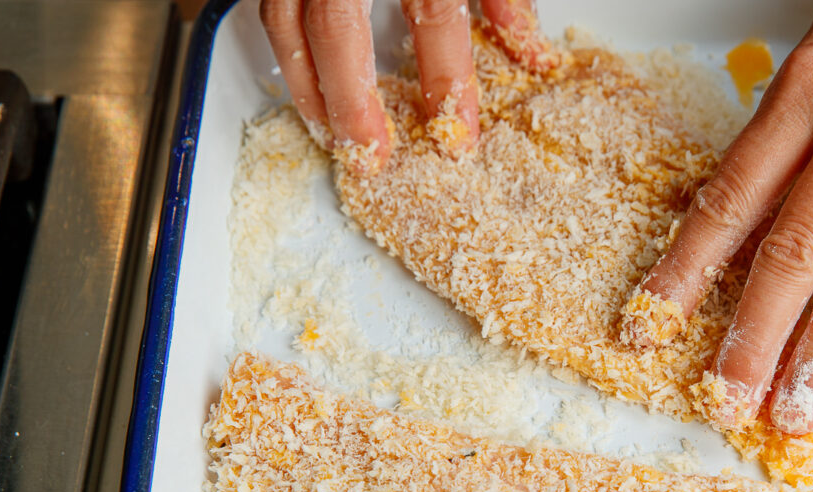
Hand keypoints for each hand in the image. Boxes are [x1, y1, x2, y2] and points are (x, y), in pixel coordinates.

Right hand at [260, 0, 550, 168]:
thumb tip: (528, 52)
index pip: (434, 10)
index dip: (447, 78)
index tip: (458, 134)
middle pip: (338, 23)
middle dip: (352, 100)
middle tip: (370, 156)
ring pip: (285, 15)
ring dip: (305, 83)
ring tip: (330, 133)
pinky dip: (283, 46)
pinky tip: (302, 80)